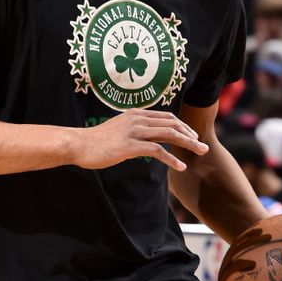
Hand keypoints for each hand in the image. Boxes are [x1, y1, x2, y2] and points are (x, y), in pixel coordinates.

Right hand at [71, 109, 208, 170]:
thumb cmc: (96, 140)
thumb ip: (133, 131)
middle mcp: (137, 119)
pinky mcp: (130, 145)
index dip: (182, 125)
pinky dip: (171, 158)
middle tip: (203, 146)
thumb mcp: (118, 130)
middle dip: (190, 134)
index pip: (166, 116)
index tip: (192, 136)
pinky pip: (157, 150)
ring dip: (188, 143)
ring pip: (168, 134)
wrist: (79, 144)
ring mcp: (134, 131)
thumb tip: (145, 140)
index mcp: (135, 114)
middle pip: (171, 123)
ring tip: (200, 152)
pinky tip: (181, 166)